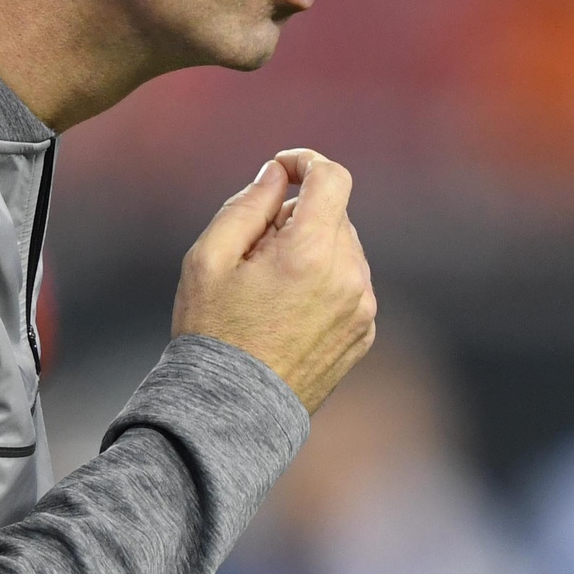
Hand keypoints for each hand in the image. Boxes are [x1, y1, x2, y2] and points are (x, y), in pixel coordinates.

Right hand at [173, 150, 376, 412]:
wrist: (233, 411)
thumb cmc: (213, 332)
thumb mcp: (209, 258)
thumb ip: (247, 204)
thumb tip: (276, 175)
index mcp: (311, 253)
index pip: (333, 178)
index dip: (305, 162)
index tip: (281, 169)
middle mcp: (349, 277)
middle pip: (334, 214)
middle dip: (297, 216)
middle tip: (254, 250)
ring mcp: (362, 308)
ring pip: (344, 248)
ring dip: (312, 249)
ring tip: (269, 288)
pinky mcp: (364, 332)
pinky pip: (350, 283)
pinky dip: (325, 280)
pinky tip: (288, 310)